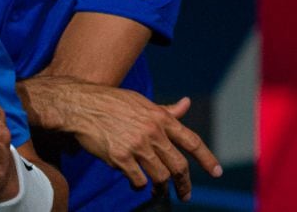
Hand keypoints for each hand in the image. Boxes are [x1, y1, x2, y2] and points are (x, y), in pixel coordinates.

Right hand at [16, 77, 221, 200]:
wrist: (79, 105)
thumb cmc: (110, 102)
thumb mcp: (141, 102)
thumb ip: (165, 110)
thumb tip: (187, 104)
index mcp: (160, 118)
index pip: (192, 141)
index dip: (207, 159)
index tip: (217, 172)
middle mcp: (152, 132)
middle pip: (179, 166)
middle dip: (184, 184)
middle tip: (185, 194)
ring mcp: (137, 146)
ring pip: (160, 177)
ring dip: (161, 188)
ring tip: (158, 191)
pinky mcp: (120, 158)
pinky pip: (138, 180)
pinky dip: (140, 186)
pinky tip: (136, 184)